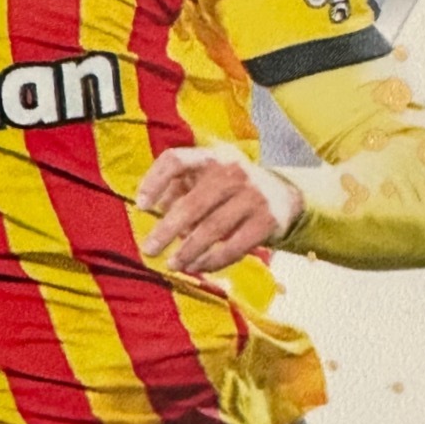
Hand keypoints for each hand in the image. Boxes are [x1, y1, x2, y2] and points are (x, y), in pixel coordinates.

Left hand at [137, 143, 302, 274]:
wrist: (283, 195)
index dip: (154, 181)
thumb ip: (179, 188)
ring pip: (212, 229)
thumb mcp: (207, 177)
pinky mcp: (266, 221)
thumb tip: (153, 209)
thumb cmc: (230, 188)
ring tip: (172, 264)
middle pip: (192, 204)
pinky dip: (212, 260)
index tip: (141, 206)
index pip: (176, 160)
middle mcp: (233, 171)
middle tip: (149, 250)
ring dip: (188, 251)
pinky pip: (233, 247)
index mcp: (212, 156)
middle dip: (166, 231)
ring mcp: (252, 196)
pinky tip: (197, 267)